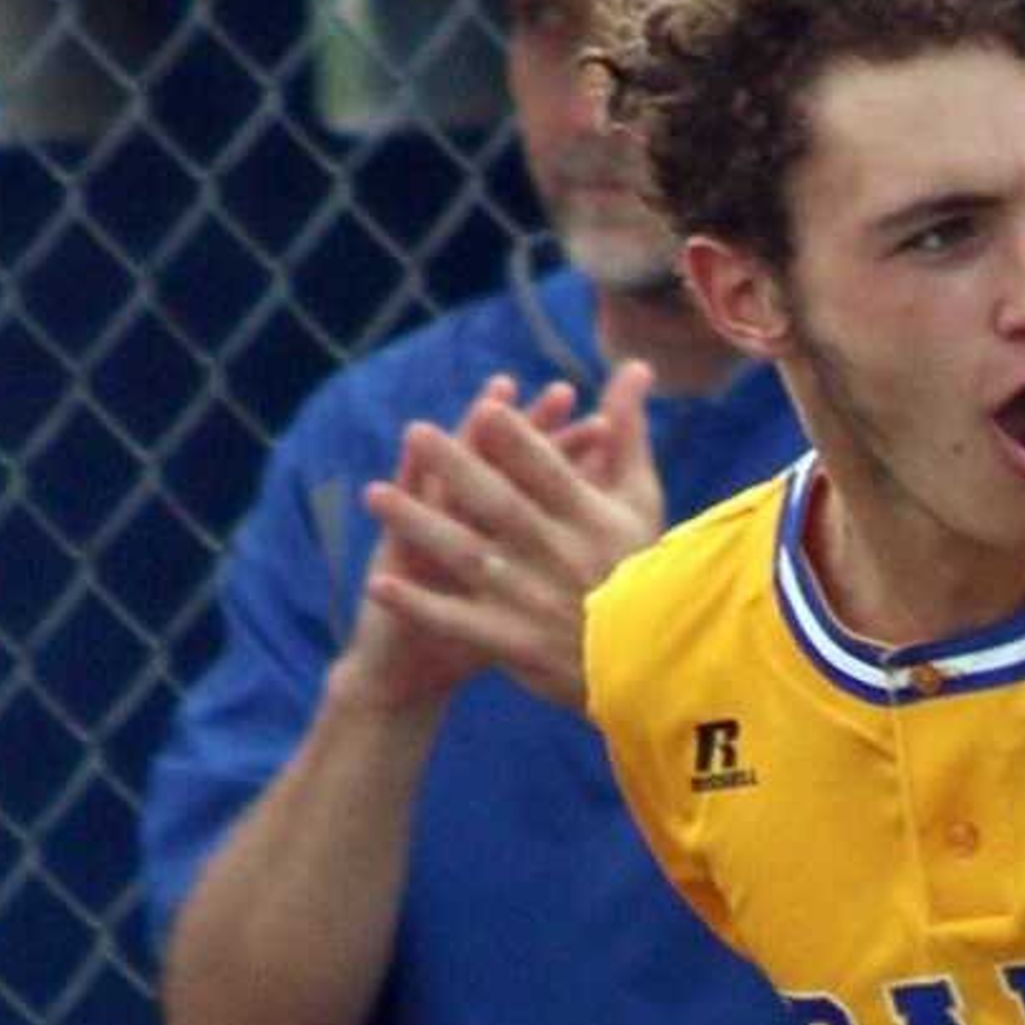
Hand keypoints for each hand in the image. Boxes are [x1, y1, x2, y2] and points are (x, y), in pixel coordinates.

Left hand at [359, 359, 666, 712]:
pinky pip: (456, 621)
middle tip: (416, 431)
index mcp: (588, 517)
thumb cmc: (640, 565)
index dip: (520, 442)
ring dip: (420, 524)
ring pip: (468, 555)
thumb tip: (634, 364)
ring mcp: (530, 599)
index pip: (549, 473)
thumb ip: (628, 430)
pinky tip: (377, 583)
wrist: (649, 659)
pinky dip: (417, 603)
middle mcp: (556, 553)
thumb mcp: (637, 496)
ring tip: (375, 495)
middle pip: (499, 504)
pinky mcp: (511, 641)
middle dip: (457, 467)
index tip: (488, 409)